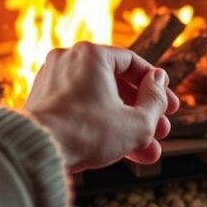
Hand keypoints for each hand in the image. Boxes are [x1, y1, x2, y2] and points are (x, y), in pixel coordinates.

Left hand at [23, 42, 179, 171]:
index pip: (133, 63)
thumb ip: (156, 99)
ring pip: (99, 101)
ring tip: (146, 153)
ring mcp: (52, 80)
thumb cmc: (88, 133)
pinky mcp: (42, 101)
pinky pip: (79, 109)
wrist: (35, 152)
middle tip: (160, 132)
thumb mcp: (137, 121)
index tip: (170, 106)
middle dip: (142, 114)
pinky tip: (121, 152)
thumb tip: (159, 81)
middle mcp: (69, 59)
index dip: (157, 87)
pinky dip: (99, 126)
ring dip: (125, 126)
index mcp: (92, 54)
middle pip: (117, 86)